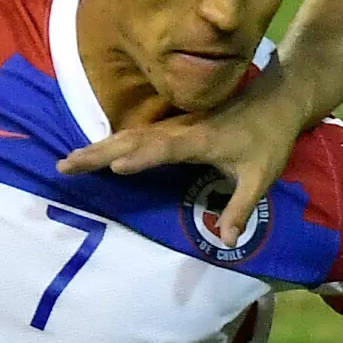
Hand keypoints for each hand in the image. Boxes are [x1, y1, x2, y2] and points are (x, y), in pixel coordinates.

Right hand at [58, 81, 300, 240]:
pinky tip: (95, 154)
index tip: (116, 166)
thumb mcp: (261, 177)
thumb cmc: (269, 139)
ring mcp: (174, 126)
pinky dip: (111, 143)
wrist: (276, 101)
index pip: (166, 147)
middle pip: (133, 139)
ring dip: (98, 147)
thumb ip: (241, 208)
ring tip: (69, 162)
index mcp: (200, 139)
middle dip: (99, 152)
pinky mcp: (173, 127)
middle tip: (66, 166)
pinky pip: (136, 135)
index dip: (142, 157)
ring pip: (129, 135)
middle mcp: (180, 129)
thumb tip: (228, 241)